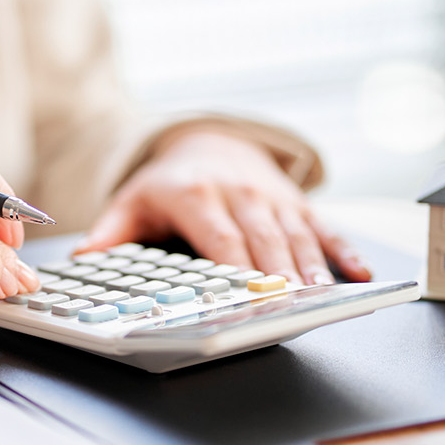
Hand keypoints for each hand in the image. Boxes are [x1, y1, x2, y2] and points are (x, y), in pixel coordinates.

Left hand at [77, 130, 370, 284]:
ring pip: (294, 233)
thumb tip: (84, 258)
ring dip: (310, 265)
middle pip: (261, 238)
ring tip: (321, 294)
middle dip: (278, 272)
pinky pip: (322, 226)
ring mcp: (271, 196)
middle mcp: (238, 192)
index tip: (243, 292)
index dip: (233, 265)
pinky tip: (359, 273)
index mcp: (196, 195)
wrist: (209, 140)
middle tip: (290, 303)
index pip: (217, 236)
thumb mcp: (134, 200)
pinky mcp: (294, 201)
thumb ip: (112, 230)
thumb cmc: (171, 181)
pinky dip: (343, 250)